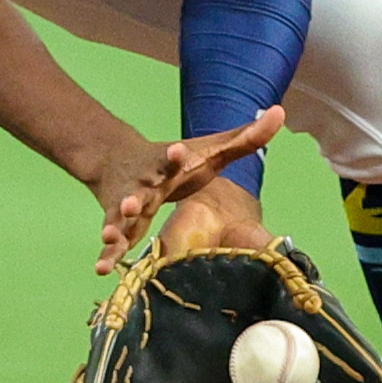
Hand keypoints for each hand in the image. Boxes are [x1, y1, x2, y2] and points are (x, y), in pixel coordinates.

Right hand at [93, 106, 283, 272]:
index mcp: (168, 164)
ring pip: (121, 216)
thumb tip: (279, 113)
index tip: (177, 152)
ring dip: (117, 225)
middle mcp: (145, 183)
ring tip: (111, 236)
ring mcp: (128, 204)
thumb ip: (245, 138)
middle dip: (137, 197)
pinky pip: (113, 241)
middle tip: (135, 203)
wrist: (117, 158)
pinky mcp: (119, 223)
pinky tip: (102, 269)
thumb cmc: (176, 159)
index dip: (175, 156)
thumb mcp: (211, 149)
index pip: (172, 158)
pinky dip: (107, 253)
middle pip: (141, 190)